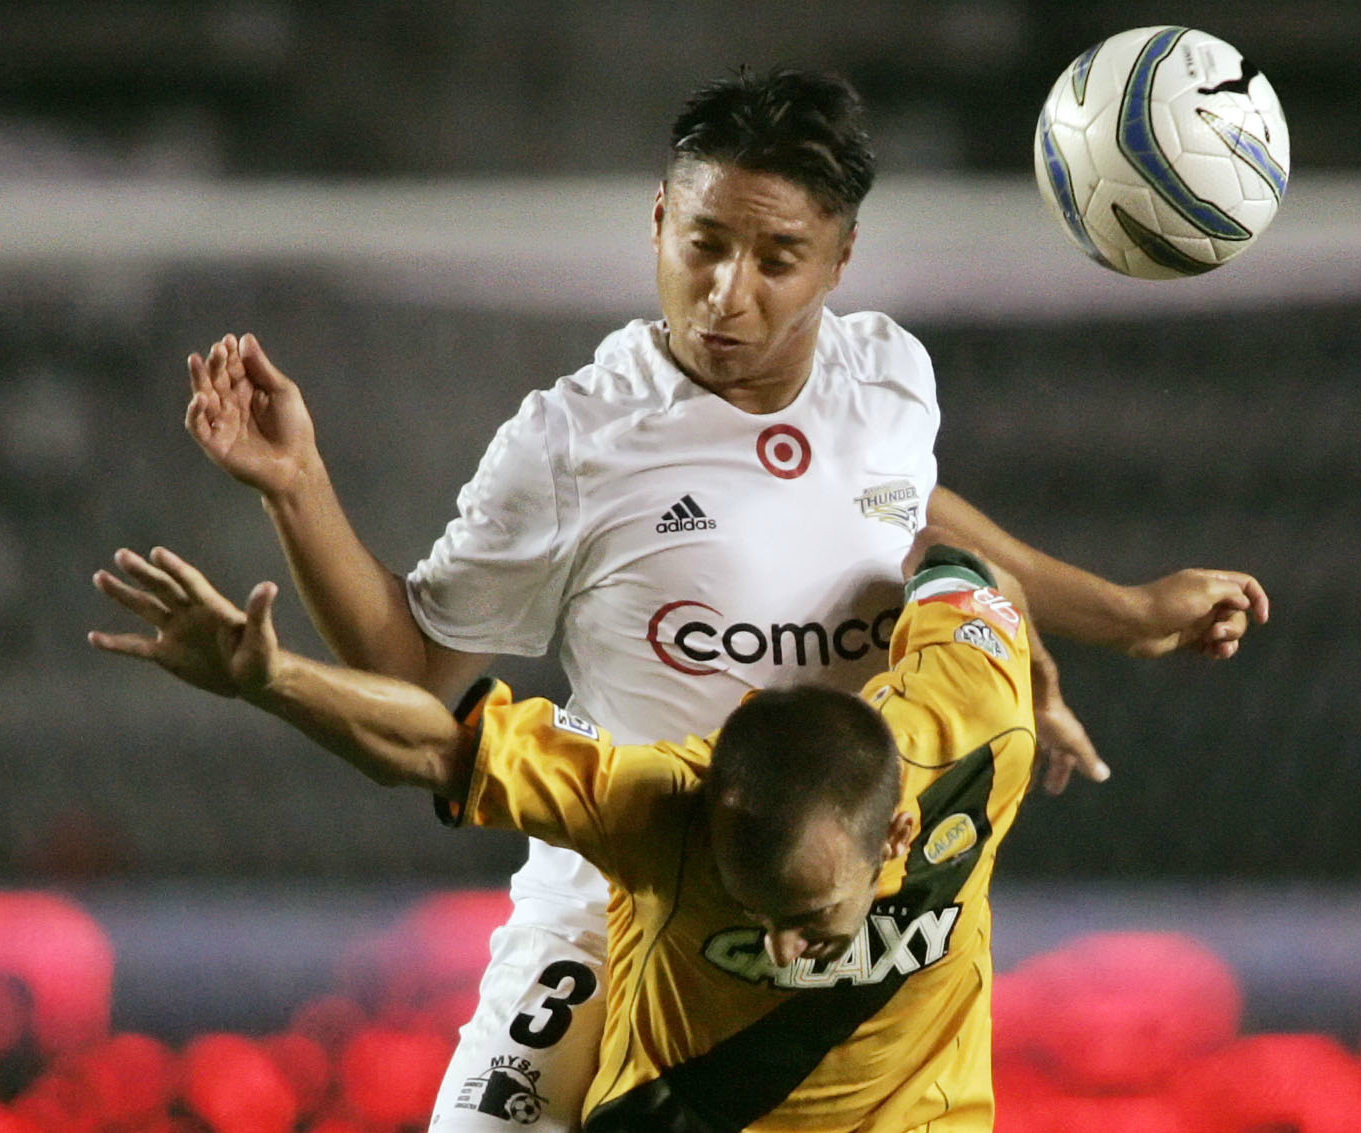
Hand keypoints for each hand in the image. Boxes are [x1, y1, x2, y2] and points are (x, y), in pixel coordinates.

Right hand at [89, 547, 279, 697]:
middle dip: (143, 573)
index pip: (190, 583)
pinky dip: (116, 643)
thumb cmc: (263, 657)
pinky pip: (136, 646)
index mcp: (213, 607)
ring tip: (100, 577)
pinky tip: (94, 638)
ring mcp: (176, 632)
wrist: (253, 681)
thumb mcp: (262, 637)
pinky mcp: (167, 653)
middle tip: (121, 555)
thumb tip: (268, 586)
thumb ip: (259, 613)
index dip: (175, 569)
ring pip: (145, 609)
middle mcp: (190, 614)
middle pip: (163, 588)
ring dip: (123, 595)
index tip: (158, 553)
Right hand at [186, 333, 317, 495]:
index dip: (230, 355)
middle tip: (218, 349)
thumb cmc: (294, 428)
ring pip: (203, 398)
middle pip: (217, 380)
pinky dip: (195, 412)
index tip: (229, 340)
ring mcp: (220, 423)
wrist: (297, 465)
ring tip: (197, 361)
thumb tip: (245, 338)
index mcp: (247, 393)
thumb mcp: (282, 392)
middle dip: (216, 364)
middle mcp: (230, 405)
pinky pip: (197, 426)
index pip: (233, 369)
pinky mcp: (214, 443)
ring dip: (199, 379)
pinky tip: (200, 398)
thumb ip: (263, 368)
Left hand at [1029, 641, 1108, 794]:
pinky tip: (1005, 760)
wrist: (1031, 688)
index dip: (1061, 775)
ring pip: (1032, 747)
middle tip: (1037, 788)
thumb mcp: (1073, 741)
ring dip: (1028, 762)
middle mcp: (1050, 731)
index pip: (1066, 760)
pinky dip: (1015, 751)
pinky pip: (1017, 740)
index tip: (1053, 791)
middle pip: (1049, 754)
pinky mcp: (1016, 720)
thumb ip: (1087, 758)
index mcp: (1065, 737)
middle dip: (1046, 769)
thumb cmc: (1054, 717)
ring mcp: (1032, 724)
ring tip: (1017, 779)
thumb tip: (1104, 776)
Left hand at [1124, 569, 1268, 659]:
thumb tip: (1243, 602)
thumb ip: (1230, 592)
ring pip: (1228, 632)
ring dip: (1229, 641)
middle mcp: (1206, 600)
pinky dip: (1218, 650)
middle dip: (1234, 626)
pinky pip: (1214, 646)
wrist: (1133, 624)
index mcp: (1210, 582)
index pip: (1244, 585)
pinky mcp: (1189, 640)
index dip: (1258, 599)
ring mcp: (1198, 621)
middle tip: (1216, 632)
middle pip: (1238, 613)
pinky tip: (1212, 654)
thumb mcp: (1204, 589)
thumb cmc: (1169, 604)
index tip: (1262, 618)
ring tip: (1214, 646)